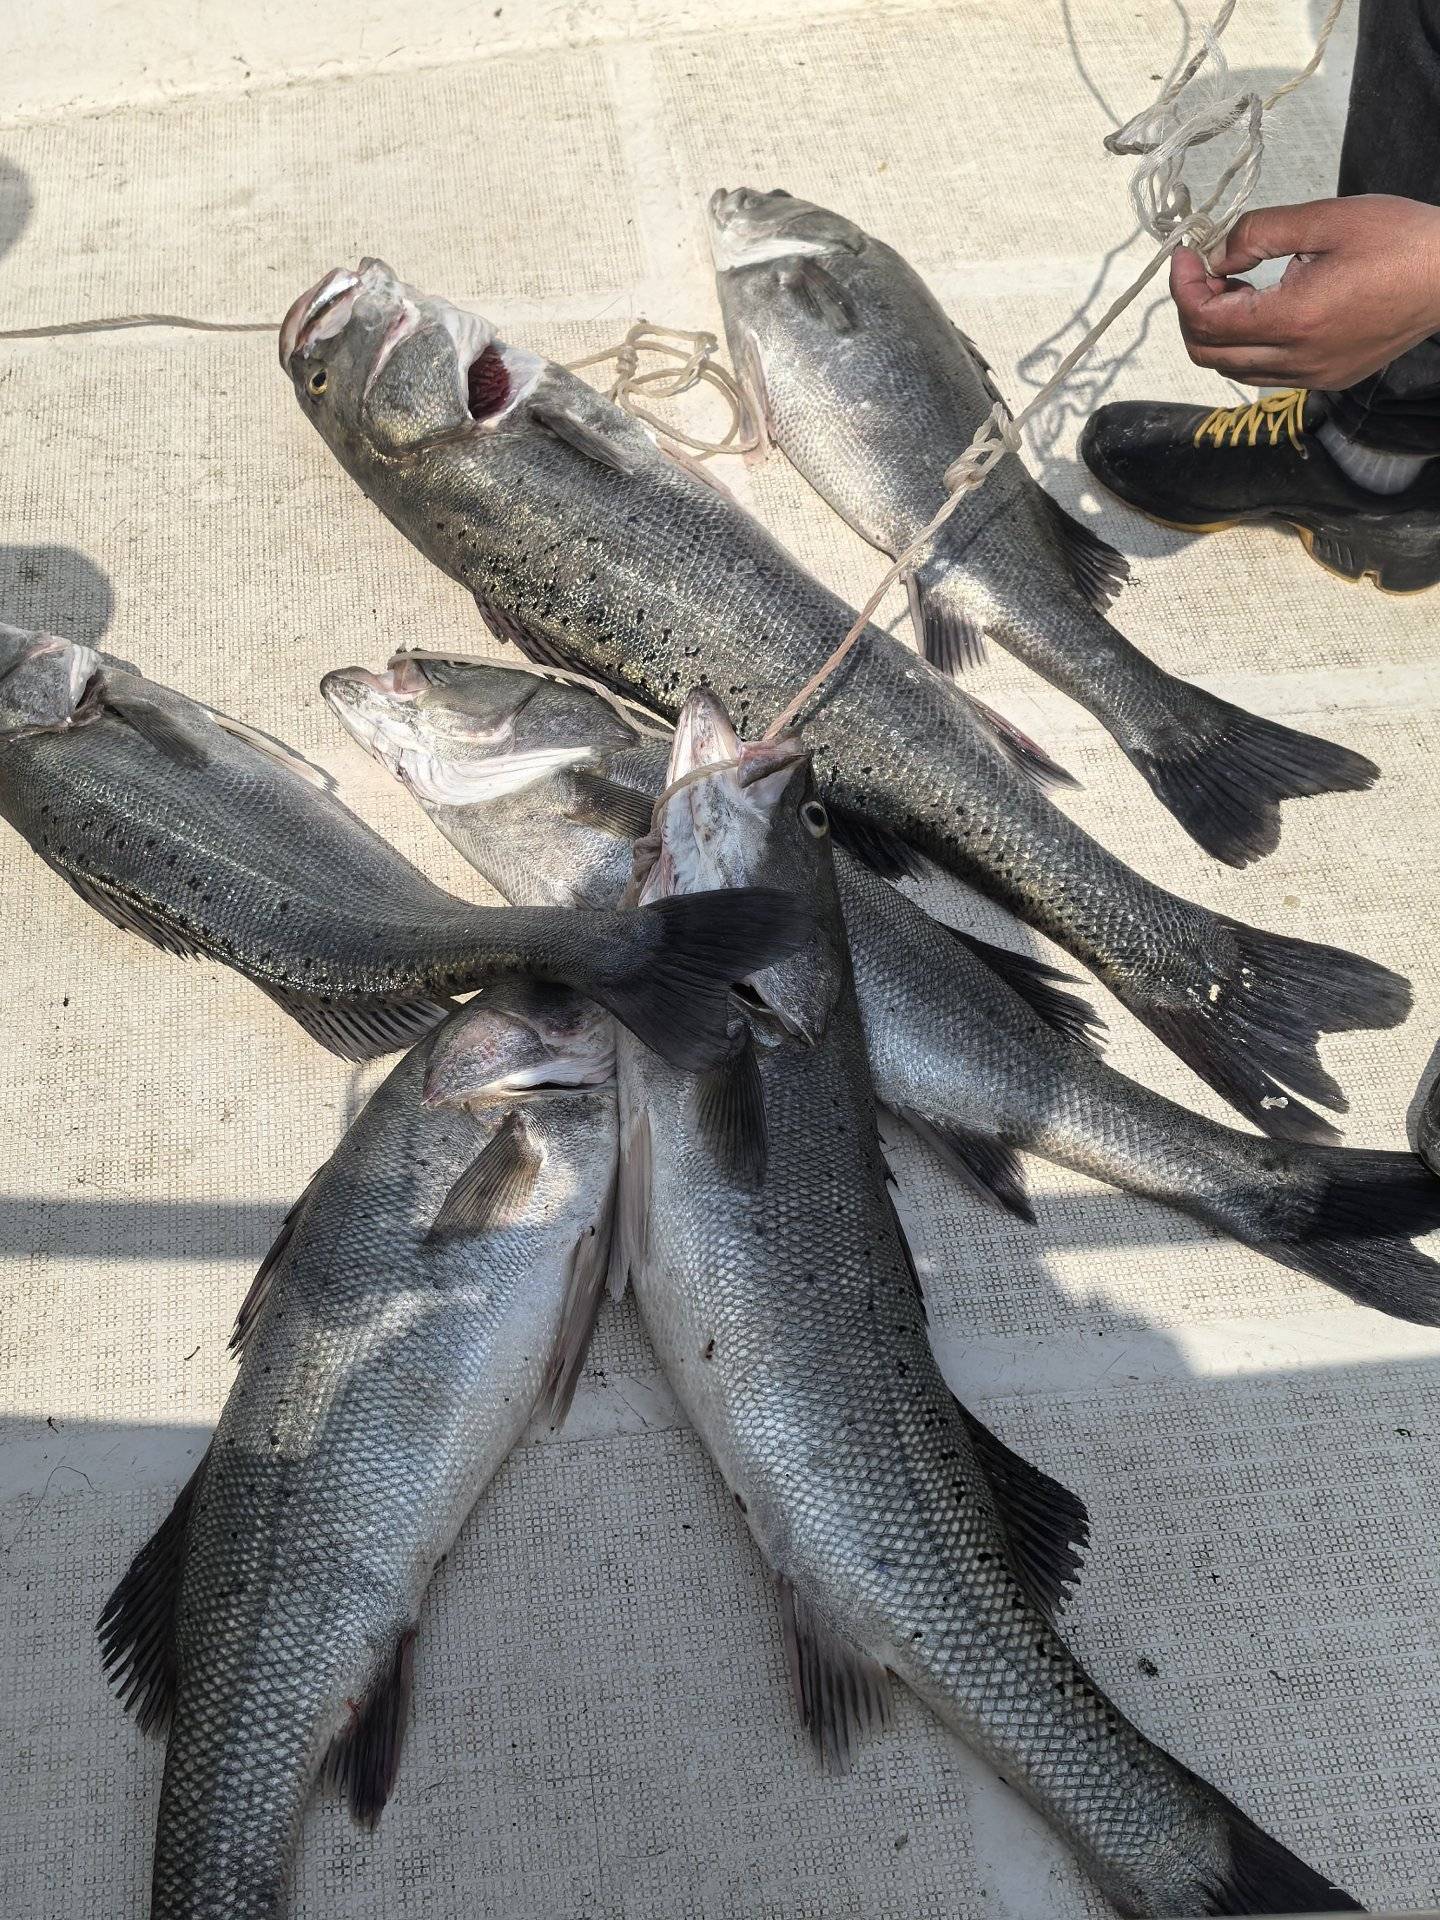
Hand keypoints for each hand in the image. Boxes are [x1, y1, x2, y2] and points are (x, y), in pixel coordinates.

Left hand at [1169, 193, 1439, 389]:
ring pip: (1234, 368)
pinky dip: (1248, 344)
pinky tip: (1265, 307)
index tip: (1186, 256)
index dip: (1183, 288)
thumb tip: (1217, 254)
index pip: (1205, 321)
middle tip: (1202, 272)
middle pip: (1208, 354)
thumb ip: (1260, 233)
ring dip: (1219, 330)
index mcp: (1293, 320)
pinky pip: (1267, 371)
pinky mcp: (1328, 378)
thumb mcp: (1325, 219)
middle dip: (1193, 311)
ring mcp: (1313, 376)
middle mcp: (1298, 360)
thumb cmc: (1399, 240)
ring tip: (1234, 286)